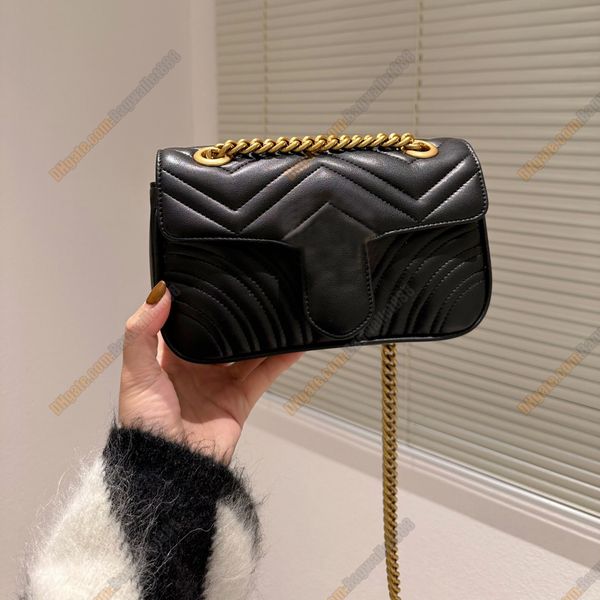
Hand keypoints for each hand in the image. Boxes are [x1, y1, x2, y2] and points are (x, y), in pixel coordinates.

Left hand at [118, 281, 301, 463]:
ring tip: (278, 315)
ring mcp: (219, 385)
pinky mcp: (239, 401)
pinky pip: (263, 376)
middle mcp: (195, 370)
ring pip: (247, 354)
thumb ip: (142, 332)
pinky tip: (292, 346)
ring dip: (262, 337)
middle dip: (236, 321)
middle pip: (222, 338)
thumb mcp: (136, 373)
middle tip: (252, 296)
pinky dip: (279, 361)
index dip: (199, 307)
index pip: (187, 325)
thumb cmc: (146, 426)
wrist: (170, 469)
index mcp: (167, 360)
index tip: (213, 284)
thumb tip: (159, 294)